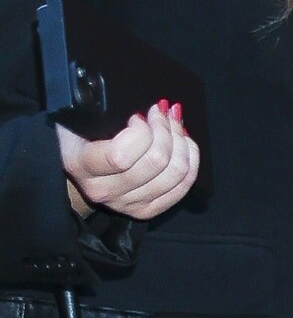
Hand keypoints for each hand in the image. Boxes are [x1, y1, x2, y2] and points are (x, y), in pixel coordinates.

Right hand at [58, 104, 200, 221]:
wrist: (77, 172)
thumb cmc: (78, 137)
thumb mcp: (76, 119)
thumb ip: (97, 110)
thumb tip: (137, 107)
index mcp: (81, 165)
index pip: (122, 155)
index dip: (140, 131)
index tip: (138, 116)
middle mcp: (103, 190)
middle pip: (155, 162)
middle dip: (166, 129)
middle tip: (162, 113)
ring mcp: (127, 204)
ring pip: (174, 174)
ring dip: (181, 142)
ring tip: (175, 124)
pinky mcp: (146, 210)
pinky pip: (182, 187)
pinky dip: (190, 161)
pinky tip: (185, 144)